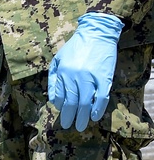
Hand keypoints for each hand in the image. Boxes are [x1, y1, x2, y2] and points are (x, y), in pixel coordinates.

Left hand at [48, 12, 123, 130]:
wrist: (97, 33)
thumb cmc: (75, 48)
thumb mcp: (57, 60)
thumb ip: (53, 79)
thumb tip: (54, 99)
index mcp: (63, 73)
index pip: (59, 97)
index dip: (61, 108)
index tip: (63, 113)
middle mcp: (75, 77)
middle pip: (71, 103)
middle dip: (69, 117)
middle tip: (68, 126)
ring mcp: (91, 77)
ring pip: (85, 103)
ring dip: (82, 117)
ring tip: (80, 126)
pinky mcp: (105, 77)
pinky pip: (101, 97)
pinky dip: (98, 108)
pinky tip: (94, 116)